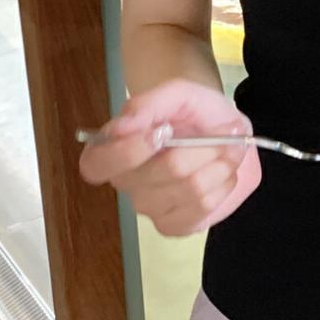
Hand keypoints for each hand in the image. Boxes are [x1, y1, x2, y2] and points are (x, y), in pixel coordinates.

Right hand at [78, 79, 261, 235]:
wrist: (223, 129)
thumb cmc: (193, 111)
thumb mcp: (175, 93)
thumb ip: (145, 105)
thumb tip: (119, 128)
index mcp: (111, 149)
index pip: (96, 165)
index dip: (128, 152)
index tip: (162, 130)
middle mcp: (126, 183)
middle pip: (167, 171)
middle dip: (202, 148)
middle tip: (217, 133)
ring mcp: (150, 208)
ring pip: (193, 189)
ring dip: (219, 165)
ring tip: (222, 150)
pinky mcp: (174, 225)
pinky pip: (204, 208)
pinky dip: (223, 185)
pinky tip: (220, 172)